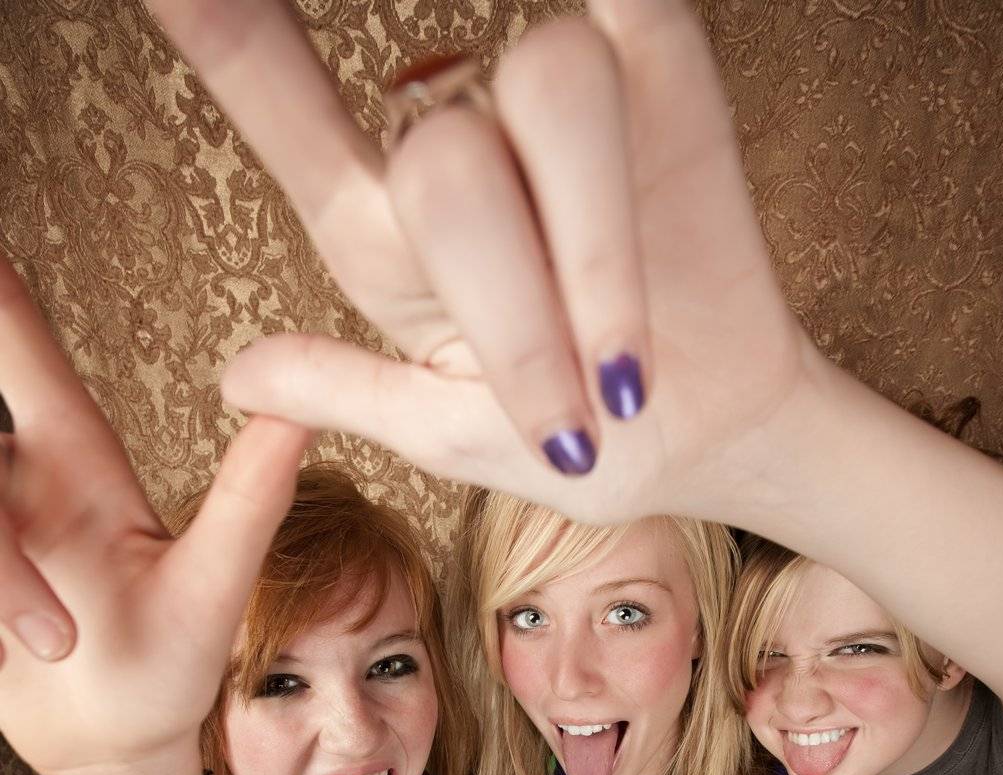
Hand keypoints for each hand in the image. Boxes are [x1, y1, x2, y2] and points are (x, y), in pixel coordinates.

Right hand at [0, 254, 309, 774]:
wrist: (118, 753)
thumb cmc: (173, 667)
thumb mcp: (213, 587)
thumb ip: (250, 499)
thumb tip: (305, 412)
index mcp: (74, 465)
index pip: (27, 361)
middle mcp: (9, 486)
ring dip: (1, 580)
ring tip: (53, 647)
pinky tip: (16, 644)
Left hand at [145, 0, 811, 523]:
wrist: (710, 441)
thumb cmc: (578, 441)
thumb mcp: (451, 437)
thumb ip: (351, 394)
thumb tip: (234, 377)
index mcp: (387, 231)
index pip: (285, 105)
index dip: (229, 37)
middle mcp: (463, 145)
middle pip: (444, 159)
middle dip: (509, 312)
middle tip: (567, 424)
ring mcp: (561, 110)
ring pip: (552, 83)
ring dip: (595, 257)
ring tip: (627, 376)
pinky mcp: (663, 76)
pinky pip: (638, 13)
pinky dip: (637, 49)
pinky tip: (654, 141)